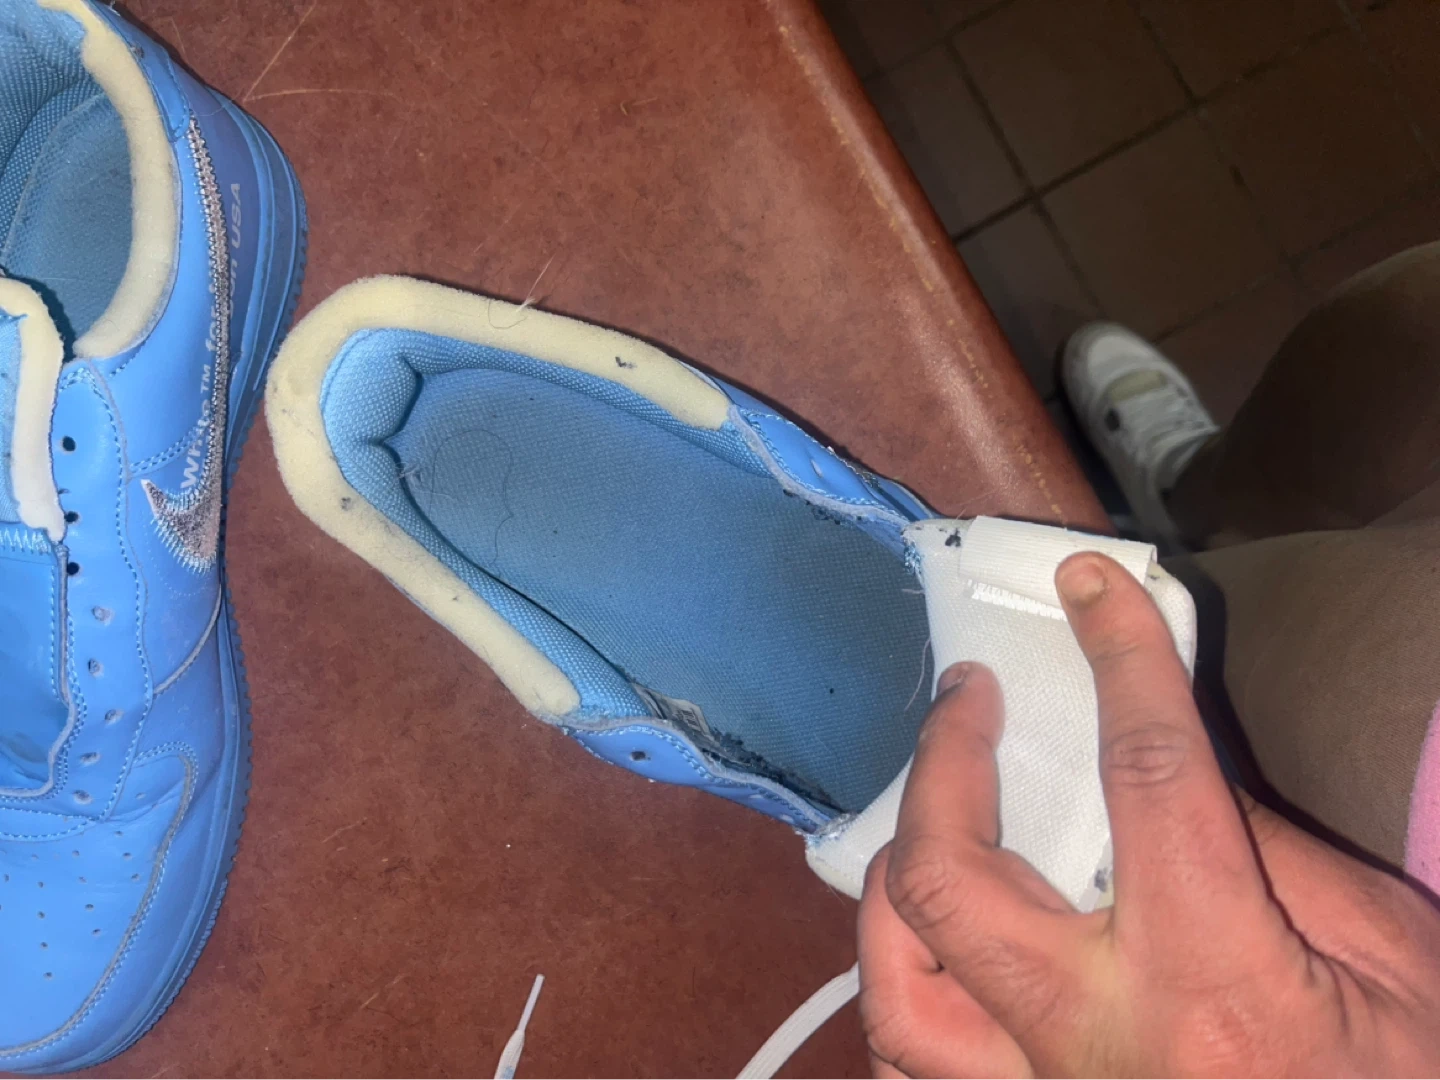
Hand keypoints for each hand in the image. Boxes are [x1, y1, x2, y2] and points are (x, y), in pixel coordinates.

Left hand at [857, 552, 1439, 1078]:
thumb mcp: (1387, 957)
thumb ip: (1268, 853)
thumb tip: (1164, 761)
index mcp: (1213, 982)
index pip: (1146, 777)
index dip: (1118, 660)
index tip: (1090, 585)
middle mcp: (1098, 1041)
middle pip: (951, 883)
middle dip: (942, 766)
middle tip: (970, 699)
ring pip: (899, 989)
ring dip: (895, 887)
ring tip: (929, 819)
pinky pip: (913, 1067)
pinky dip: (906, 989)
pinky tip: (929, 944)